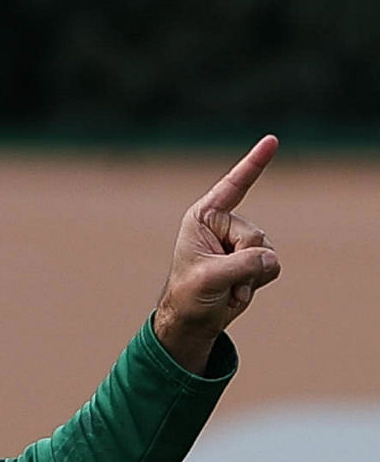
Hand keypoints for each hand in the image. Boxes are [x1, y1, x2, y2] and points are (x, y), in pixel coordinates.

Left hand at [154, 135, 282, 373]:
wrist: (192, 320)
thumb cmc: (188, 295)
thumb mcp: (209, 279)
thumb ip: (242, 265)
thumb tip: (272, 259)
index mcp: (203, 218)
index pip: (233, 187)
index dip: (253, 164)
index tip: (272, 141)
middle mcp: (223, 225)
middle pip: (256, 235)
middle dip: (243, 263)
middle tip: (219, 279)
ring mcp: (240, 242)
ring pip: (267, 252)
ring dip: (249, 277)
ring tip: (224, 286)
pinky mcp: (253, 259)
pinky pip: (272, 266)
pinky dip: (256, 283)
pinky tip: (236, 290)